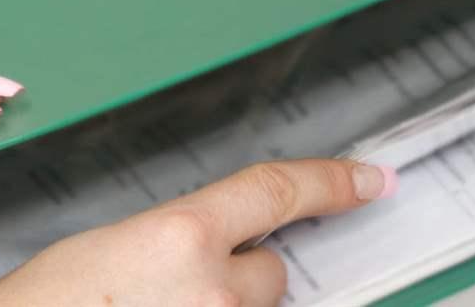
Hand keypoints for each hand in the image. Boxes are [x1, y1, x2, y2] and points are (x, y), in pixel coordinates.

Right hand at [0, 158, 397, 306]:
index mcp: (180, 235)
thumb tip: (206, 246)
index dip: (332, 182)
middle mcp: (214, 289)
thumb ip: (171, 239)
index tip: (369, 180)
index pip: (277, 192)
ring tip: (152, 306)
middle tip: (176, 288)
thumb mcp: (105, 248)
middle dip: (240, 274)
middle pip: (270, 272)